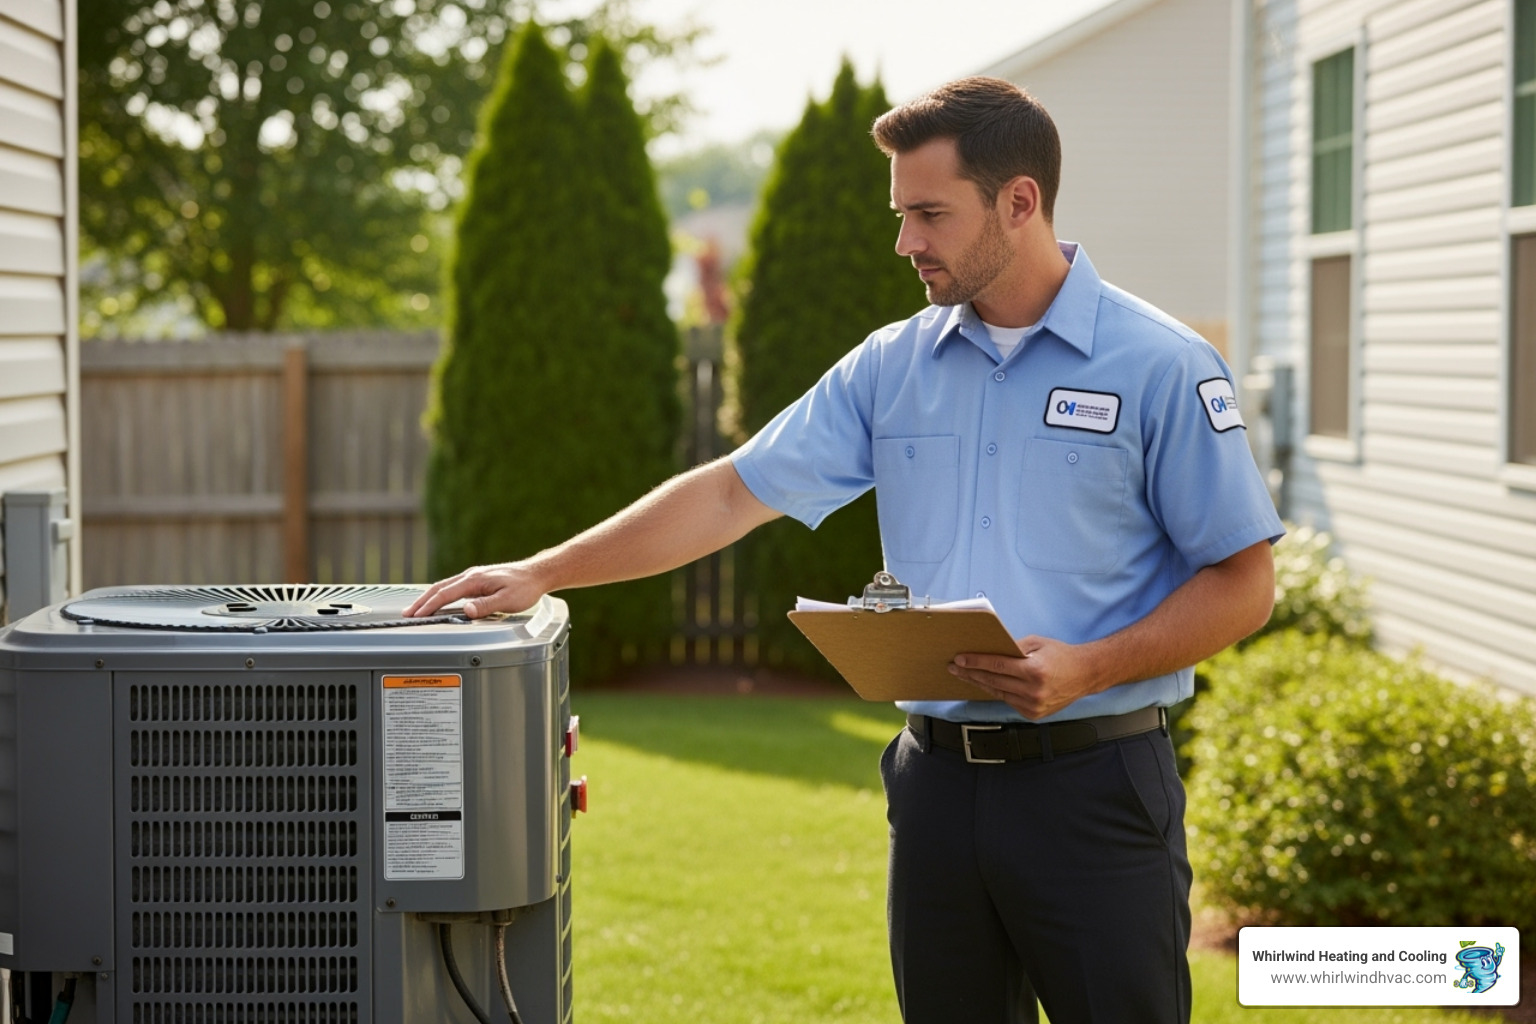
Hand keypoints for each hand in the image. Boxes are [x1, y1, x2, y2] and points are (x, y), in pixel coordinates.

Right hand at [404, 562, 545, 618]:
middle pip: (439, 588)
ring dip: (429, 597)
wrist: (537, 574)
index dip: (429, 606)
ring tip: (417, 608)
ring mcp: (474, 577)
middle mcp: (471, 575)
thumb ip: (486, 606)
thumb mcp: (508, 600)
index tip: (416, 615)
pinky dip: (440, 594)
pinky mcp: (478, 580)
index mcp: (475, 580)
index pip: (445, 594)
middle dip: (422, 601)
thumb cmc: (525, 587)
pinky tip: (438, 601)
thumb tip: (466, 610)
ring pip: (445, 586)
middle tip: (407, 613)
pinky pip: (453, 587)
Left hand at [948, 635, 1100, 719]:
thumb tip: (989, 649)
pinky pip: (1008, 701)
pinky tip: (984, 684)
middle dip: (971, 673)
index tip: (959, 659)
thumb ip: (1013, 647)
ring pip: (998, 693)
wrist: (1085, 675)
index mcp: (1034, 671)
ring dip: (979, 684)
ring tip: (965, 675)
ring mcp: (1033, 706)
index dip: (975, 662)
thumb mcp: (1037, 643)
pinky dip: (996, 692)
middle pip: (993, 681)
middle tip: (954, 667)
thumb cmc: (1061, 655)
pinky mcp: (1033, 714)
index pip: (997, 665)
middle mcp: (1033, 691)